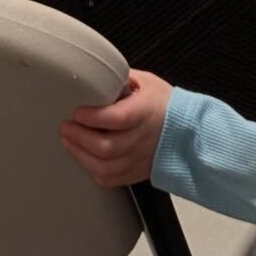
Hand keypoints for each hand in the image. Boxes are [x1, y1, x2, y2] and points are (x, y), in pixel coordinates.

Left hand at [58, 70, 171, 188]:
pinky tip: (85, 159)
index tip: (77, 112)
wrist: (190, 133)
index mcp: (144, 112)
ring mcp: (139, 159)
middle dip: (79, 138)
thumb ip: (120, 79)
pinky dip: (95, 171)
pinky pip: (112, 179)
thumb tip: (96, 75)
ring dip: (81, 155)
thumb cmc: (167, 104)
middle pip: (106, 147)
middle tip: (65, 127)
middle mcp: (141, 139)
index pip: (116, 118)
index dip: (92, 117)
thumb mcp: (146, 82)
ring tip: (68, 142)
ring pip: (105, 166)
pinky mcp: (137, 173)